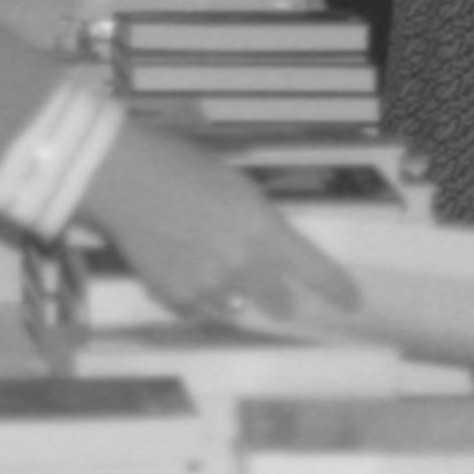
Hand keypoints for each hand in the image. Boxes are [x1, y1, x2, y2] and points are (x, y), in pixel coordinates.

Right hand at [73, 124, 360, 325]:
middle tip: (278, 296)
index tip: (352, 303)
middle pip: (278, 300)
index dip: (336, 288)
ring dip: (235, 295)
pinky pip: (199, 308)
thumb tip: (267, 249)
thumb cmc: (179, 165)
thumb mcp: (234, 185)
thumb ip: (257, 222)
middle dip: (280, 298)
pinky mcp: (176, 297)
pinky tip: (182, 269)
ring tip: (212, 269)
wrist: (122, 178)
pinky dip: (198, 297)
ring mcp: (208, 285)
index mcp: (262, 227)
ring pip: (237, 306)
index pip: (313, 268)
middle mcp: (243, 264)